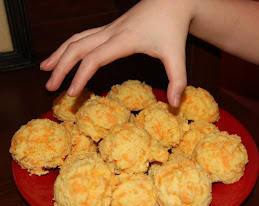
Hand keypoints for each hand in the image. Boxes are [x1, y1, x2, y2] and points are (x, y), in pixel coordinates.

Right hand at [40, 0, 194, 107]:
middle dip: (61, 68)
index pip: (94, 59)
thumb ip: (177, 80)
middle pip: (77, 48)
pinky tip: (65, 54)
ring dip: (59, 54)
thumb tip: (176, 105)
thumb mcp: (177, 55)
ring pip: (76, 39)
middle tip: (50, 87)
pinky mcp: (110, 28)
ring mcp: (108, 28)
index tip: (71, 94)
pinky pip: (83, 36)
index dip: (80, 76)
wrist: (172, 0)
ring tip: (45, 69)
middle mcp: (111, 32)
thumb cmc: (173, 27)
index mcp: (124, 40)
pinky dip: (69, 47)